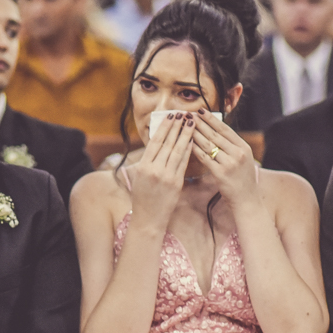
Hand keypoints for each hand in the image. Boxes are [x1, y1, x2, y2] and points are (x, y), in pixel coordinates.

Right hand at [130, 111, 193, 229]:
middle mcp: (153, 169)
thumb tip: (156, 144)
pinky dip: (188, 150)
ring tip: (190, 122)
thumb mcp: (139, 178)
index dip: (164, 127)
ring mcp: (165, 176)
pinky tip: (193, 140)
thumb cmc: (142, 199)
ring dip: (185, 134)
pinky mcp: (176, 183)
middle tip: (183, 113)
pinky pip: (183, 163)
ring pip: (177, 151)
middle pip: (167, 143)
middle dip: (176, 126)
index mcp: (143, 166)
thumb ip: (147, 162)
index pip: (155, 142)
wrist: (148, 220)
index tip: (170, 116)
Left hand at [191, 109, 260, 209]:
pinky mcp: (221, 173)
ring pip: (208, 144)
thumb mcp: (243, 159)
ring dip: (195, 134)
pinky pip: (204, 158)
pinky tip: (186, 143)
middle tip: (188, 114)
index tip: (200, 110)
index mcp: (244, 147)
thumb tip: (216, 132)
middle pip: (215, 135)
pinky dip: (195, 149)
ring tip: (184, 126)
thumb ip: (232, 147)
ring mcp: (230, 163)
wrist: (247, 200)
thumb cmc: (243, 180)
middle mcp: (238, 153)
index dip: (211, 119)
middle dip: (200, 123)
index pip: (225, 129)